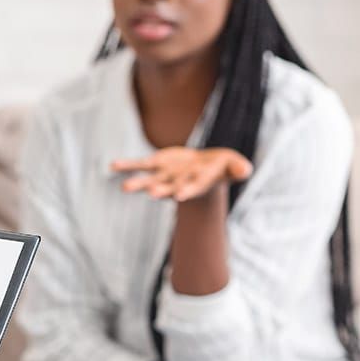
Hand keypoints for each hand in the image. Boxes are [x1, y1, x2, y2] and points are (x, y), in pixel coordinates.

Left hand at [111, 147, 252, 201]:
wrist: (206, 167)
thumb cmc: (223, 168)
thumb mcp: (234, 166)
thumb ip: (238, 169)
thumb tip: (246, 170)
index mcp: (196, 184)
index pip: (191, 189)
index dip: (186, 191)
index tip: (179, 196)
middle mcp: (178, 183)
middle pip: (168, 188)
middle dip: (160, 191)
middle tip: (150, 193)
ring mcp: (165, 175)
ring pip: (149, 180)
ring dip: (137, 184)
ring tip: (124, 187)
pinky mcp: (157, 164)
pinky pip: (139, 165)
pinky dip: (127, 166)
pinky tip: (113, 166)